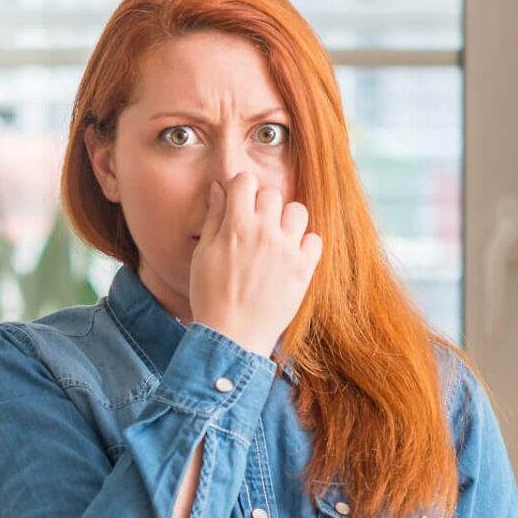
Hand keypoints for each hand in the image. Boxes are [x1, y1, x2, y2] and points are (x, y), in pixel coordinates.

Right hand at [188, 172, 321, 357]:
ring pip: (298, 211)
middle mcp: (265, 233)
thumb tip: (219, 187)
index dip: (240, 189)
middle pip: (272, 194)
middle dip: (262, 204)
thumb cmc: (210, 295)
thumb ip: (214, 217)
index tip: (238, 203)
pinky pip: (315, 239)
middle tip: (254, 225)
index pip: (245, 181)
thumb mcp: (203, 253)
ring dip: (286, 220)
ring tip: (275, 238)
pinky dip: (305, 244)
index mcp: (237, 226)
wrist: (232, 336)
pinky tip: (290, 256)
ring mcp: (288, 250)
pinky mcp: (304, 269)